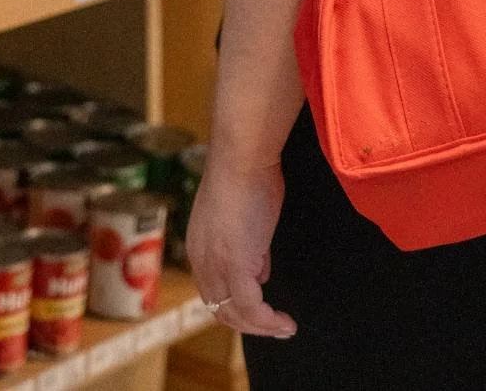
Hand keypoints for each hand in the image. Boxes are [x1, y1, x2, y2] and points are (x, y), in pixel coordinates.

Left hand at [186, 157, 296, 339]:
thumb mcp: (242, 215)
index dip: (235, 304)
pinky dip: (269, 322)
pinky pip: (252, 309)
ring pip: (234, 314)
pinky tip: (286, 322)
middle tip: (275, 326)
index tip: (261, 309)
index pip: (212, 290)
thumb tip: (261, 269)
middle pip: (220, 309)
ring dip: (261, 327)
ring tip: (284, 328)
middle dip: (248, 323)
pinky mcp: (235, 267)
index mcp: (199, 246)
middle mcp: (201, 260)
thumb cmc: (246, 174)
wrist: (242, 157)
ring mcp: (216, 265)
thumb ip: (247, 244)